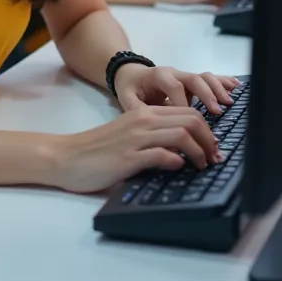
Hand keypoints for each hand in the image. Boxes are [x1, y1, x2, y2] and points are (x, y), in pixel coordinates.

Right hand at [49, 105, 222, 193]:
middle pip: (190, 119)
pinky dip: (176, 161)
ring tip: (203, 166)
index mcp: (142, 113)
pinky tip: (179, 168)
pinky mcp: (128, 158)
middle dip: (210, 139)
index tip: (213, 148)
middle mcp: (142, 121)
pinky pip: (161, 155)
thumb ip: (151, 138)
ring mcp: (135, 138)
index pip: (187, 112)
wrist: (66, 157)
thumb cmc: (96, 150)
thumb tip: (180, 152)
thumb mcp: (127, 136)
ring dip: (199, 151)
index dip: (207, 130)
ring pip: (181, 134)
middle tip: (215, 158)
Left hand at [114, 63, 238, 115]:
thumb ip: (136, 109)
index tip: (189, 121)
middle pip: (193, 79)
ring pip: (204, 77)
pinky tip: (236, 87)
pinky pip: (210, 78)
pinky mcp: (191, 81)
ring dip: (218, 89)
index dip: (183, 102)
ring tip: (229, 103)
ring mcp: (184, 76)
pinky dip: (223, 81)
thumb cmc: (131, 87)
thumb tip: (149, 125)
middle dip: (206, 94)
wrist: (132, 73)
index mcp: (158, 76)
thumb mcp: (127, 98)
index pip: (174, 86)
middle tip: (217, 112)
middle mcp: (174, 73)